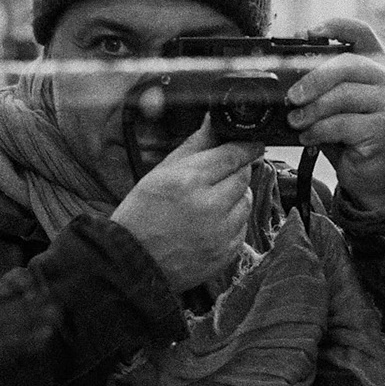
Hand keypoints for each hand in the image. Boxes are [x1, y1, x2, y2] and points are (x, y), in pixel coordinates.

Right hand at [111, 120, 264, 293]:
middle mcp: (210, 206)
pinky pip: (242, 228)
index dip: (245, 147)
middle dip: (235, 172)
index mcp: (190, 181)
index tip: (251, 144)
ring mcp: (220, 233)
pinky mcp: (226, 253)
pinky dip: (231, 223)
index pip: (234, 155)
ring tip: (208, 203)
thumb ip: (194, 146)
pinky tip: (208, 224)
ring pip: (246, 203)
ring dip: (234, 198)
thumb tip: (215, 123)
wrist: (133, 262)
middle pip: (244, 177)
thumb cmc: (142, 214)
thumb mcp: (161, 173)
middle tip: (217, 177)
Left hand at [286, 18, 384, 210]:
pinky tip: (308, 137)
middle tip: (291, 97)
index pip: (361, 32)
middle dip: (312, 79)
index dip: (335, 26)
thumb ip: (321, 86)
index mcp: (376, 66)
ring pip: (343, 95)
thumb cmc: (348, 136)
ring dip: (311, 110)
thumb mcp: (334, 106)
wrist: (371, 176)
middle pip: (347, 64)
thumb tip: (286, 78)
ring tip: (295, 121)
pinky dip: (319, 131)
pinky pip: (343, 124)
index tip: (307, 33)